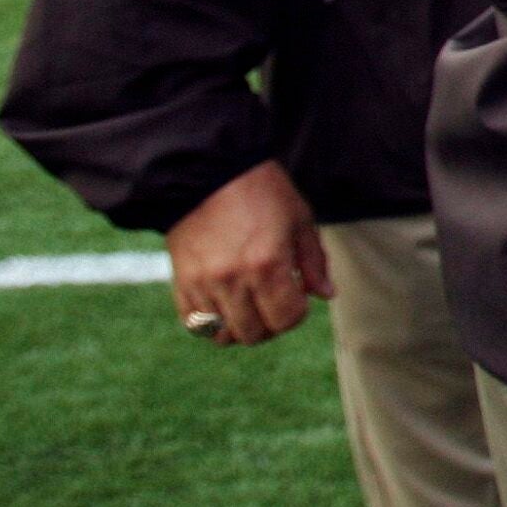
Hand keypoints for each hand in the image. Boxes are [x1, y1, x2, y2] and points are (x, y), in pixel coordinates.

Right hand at [165, 161, 333, 347]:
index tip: (297, 296)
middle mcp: (233, 279)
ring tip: (249, 305)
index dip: (297, 313)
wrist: (208, 171)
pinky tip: (224, 304)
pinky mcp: (181, 282)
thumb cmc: (261, 191)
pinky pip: (194, 323)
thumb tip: (325, 294)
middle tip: (275, 303)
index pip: (286, 319)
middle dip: (271, 325)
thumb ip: (314, 261)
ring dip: (240, 327)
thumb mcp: (299, 219)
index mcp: (267, 264)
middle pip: (254, 334)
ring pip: (222, 334)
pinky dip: (211, 323)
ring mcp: (203, 283)